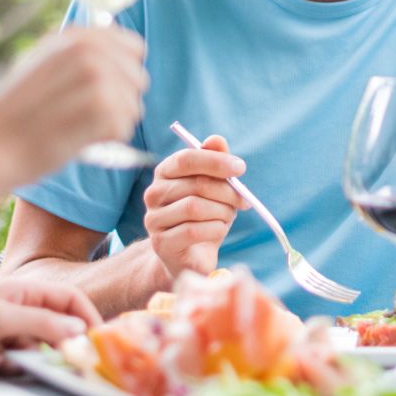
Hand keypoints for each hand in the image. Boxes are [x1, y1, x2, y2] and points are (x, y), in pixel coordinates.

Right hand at [0, 26, 147, 191]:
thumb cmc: (15, 112)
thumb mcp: (42, 64)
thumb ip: (80, 55)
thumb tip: (125, 54)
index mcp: (77, 36)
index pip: (134, 48)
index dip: (122, 74)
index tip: (100, 92)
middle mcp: (90, 50)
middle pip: (138, 78)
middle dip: (120, 100)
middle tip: (83, 114)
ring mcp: (98, 77)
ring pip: (133, 106)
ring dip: (111, 123)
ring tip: (75, 126)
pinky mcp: (102, 108)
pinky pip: (125, 128)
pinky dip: (106, 141)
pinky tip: (77, 139)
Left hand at [0, 276, 102, 375]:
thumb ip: (40, 323)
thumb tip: (77, 330)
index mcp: (21, 291)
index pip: (68, 300)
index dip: (86, 318)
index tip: (96, 342)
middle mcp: (15, 310)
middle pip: (54, 329)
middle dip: (50, 347)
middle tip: (48, 363)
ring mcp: (2, 333)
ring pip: (34, 352)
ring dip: (21, 360)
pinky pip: (14, 366)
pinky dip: (4, 368)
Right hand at [143, 134, 243, 282]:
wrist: (190, 256)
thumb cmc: (204, 216)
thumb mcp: (214, 188)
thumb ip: (215, 162)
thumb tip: (216, 140)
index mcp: (165, 173)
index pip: (187, 159)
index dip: (216, 162)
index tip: (240, 168)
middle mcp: (153, 193)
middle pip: (195, 184)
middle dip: (226, 191)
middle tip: (243, 200)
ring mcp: (153, 219)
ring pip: (195, 207)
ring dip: (222, 212)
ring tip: (228, 216)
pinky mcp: (160, 243)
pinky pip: (193, 231)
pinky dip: (215, 229)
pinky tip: (219, 230)